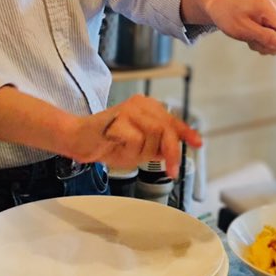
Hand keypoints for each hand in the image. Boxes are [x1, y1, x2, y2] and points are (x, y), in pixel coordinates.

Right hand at [67, 94, 201, 177]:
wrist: (78, 140)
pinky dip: (130, 152)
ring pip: (154, 135)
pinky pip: (136, 141)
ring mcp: (128, 110)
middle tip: (171, 170)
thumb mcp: (138, 147)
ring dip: (144, 153)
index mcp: (146, 107)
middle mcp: (139, 104)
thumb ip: (157, 146)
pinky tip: (117, 149)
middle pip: (167, 129)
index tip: (198, 143)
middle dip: (171, 153)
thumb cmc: (106, 142)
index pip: (172, 120)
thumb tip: (174, 150)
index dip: (186, 133)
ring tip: (128, 152)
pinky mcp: (118, 120)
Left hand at [206, 0, 275, 54]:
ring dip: (264, 43)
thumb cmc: (229, 16)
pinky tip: (254, 35)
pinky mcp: (274, 18)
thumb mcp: (242, 29)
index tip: (262, 45)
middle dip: (268, 44)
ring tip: (250, 36)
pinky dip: (264, 39)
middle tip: (252, 40)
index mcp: (268, 7)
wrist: (222, 9)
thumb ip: (263, 36)